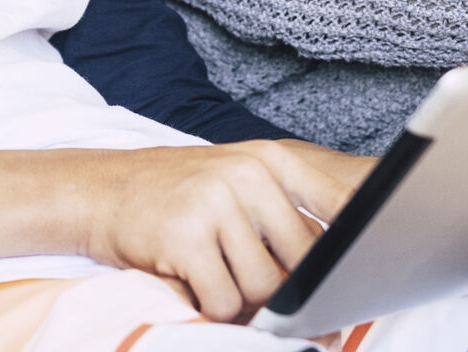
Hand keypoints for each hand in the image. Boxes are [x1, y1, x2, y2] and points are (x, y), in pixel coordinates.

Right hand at [82, 140, 351, 321]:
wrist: (98, 189)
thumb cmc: (175, 195)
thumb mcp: (235, 182)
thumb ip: (284, 215)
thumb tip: (340, 270)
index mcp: (268, 159)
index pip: (338, 204)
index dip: (357, 243)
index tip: (369, 268)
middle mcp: (246, 175)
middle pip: (303, 262)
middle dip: (287, 289)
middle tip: (257, 290)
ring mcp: (215, 202)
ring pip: (265, 287)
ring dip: (244, 301)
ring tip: (214, 278)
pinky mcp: (185, 236)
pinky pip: (224, 300)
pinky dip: (212, 307)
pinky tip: (190, 283)